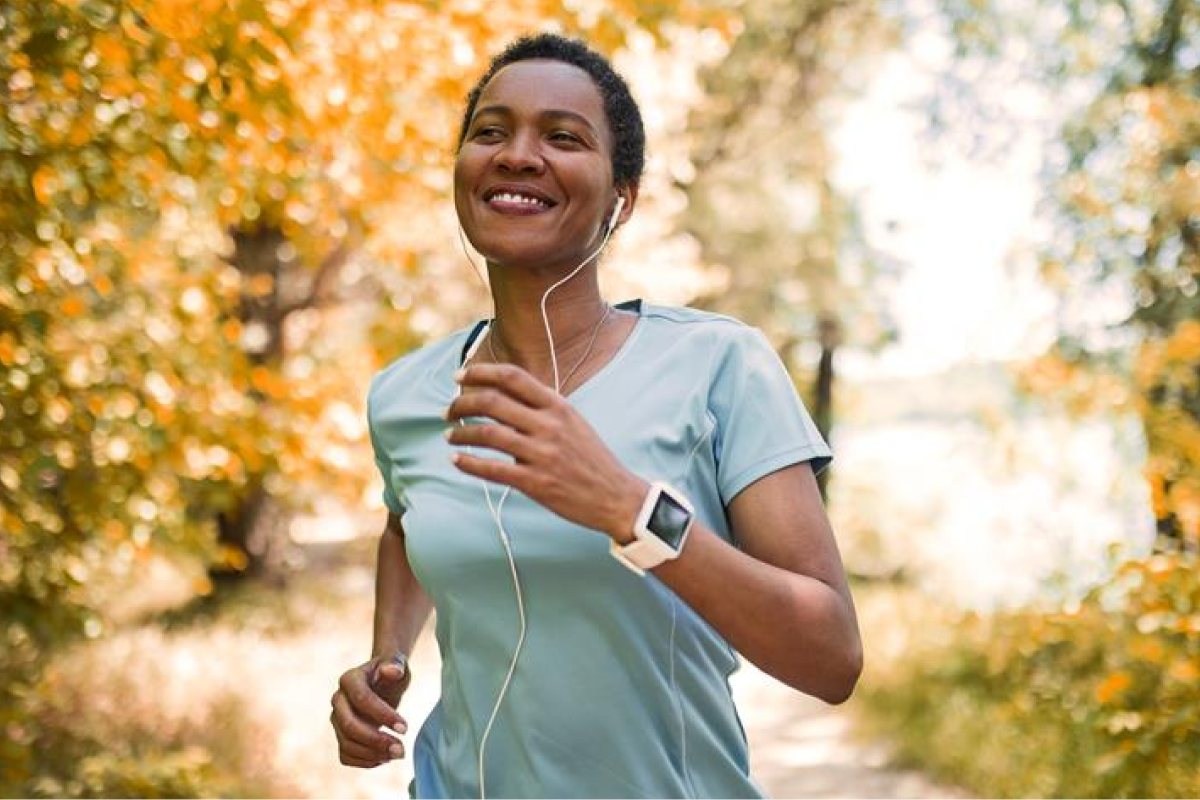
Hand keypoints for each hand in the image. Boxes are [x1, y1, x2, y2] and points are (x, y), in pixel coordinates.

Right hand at [330, 654, 410, 767]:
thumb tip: (392, 670)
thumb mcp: (397, 662)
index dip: (383, 715)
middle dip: (375, 740)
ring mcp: (337, 719)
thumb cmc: (392, 671)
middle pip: (349, 725)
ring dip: (372, 754)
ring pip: (347, 743)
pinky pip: (346, 755)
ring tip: (398, 753)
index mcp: (349, 679)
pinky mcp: (341, 735)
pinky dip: (365, 761)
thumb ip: (395, 663)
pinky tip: (385, 758)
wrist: (383, 682)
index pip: (362, 699)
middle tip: (401, 749)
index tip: (405, 728)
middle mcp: (338, 699)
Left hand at [445, 363, 647, 541]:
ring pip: (488, 434)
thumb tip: (503, 394)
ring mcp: (542, 454)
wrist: (617, 495)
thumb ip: (542, 407)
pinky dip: (469, 463)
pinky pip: (493, 469)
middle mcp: (549, 425)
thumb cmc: (591, 458)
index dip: (481, 372)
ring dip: (461, 433)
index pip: (513, 377)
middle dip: (462, 403)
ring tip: (449, 436)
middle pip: (493, 401)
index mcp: (558, 406)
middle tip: (448, 410)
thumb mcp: (573, 422)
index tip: (460, 377)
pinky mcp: (536, 483)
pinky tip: (456, 459)